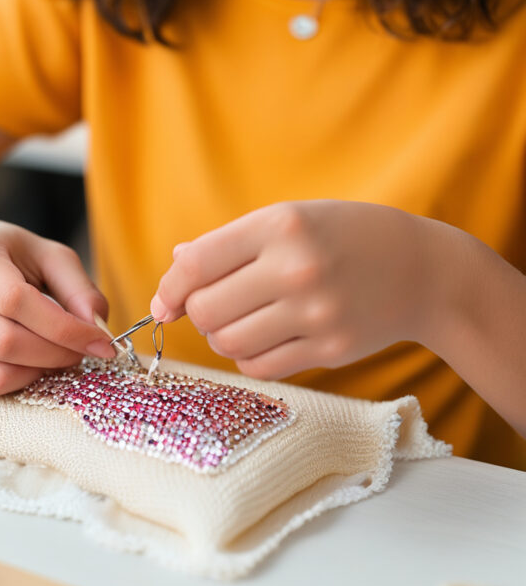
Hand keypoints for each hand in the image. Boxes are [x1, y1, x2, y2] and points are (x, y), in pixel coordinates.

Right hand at [0, 217, 113, 394]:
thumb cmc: (4, 255)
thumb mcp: (45, 254)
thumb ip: (78, 287)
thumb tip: (98, 328)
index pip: (18, 302)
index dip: (66, 329)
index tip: (102, 343)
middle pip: (6, 343)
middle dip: (56, 355)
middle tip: (80, 352)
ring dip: (38, 374)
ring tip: (55, 357)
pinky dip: (14, 381)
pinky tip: (26, 362)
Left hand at [150, 201, 434, 378]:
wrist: (420, 269)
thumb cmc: (342, 237)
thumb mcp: (290, 218)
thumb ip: (230, 243)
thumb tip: (176, 269)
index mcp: (280, 225)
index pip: (197, 263)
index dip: (170, 287)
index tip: (164, 303)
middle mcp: (296, 268)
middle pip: (207, 311)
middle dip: (198, 314)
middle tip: (214, 307)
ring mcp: (316, 313)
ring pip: (228, 344)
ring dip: (222, 337)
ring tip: (243, 320)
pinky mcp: (331, 349)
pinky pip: (259, 367)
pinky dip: (249, 357)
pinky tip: (265, 338)